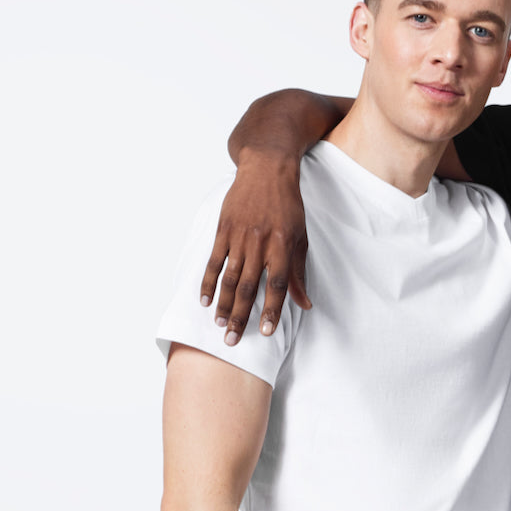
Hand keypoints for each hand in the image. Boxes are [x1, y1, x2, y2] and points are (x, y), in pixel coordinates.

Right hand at [201, 154, 310, 345]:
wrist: (266, 170)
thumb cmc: (288, 207)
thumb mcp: (300, 238)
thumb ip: (298, 272)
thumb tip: (305, 304)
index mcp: (282, 246)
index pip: (277, 285)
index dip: (271, 310)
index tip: (265, 332)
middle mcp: (260, 244)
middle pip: (250, 287)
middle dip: (241, 316)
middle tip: (233, 341)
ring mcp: (239, 237)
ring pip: (229, 278)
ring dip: (224, 304)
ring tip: (220, 326)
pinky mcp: (223, 230)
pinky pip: (214, 260)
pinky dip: (208, 282)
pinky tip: (204, 301)